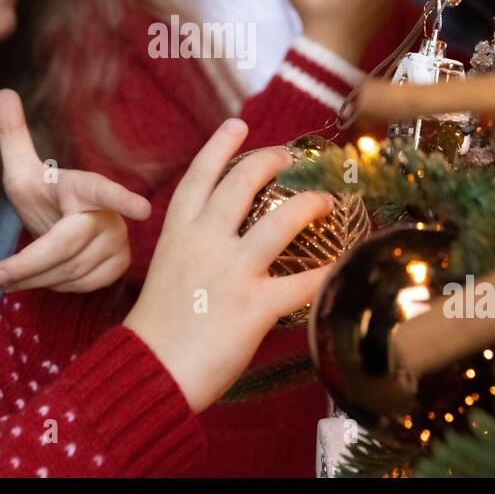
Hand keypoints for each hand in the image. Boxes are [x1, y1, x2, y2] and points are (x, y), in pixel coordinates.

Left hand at [0, 89, 150, 292]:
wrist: (63, 228)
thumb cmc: (43, 198)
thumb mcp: (23, 171)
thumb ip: (13, 135)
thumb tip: (1, 92)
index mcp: (84, 186)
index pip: (103, 191)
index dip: (122, 200)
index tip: (142, 209)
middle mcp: (108, 212)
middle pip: (67, 245)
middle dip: (30, 263)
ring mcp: (118, 240)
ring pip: (72, 272)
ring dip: (38, 277)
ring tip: (21, 270)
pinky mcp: (119, 265)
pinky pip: (82, 287)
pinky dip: (56, 285)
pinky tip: (48, 274)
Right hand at [123, 119, 335, 412]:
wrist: (150, 369)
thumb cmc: (157, 328)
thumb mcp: (167, 270)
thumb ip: (193, 247)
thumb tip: (223, 239)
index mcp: (177, 232)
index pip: (200, 176)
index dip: (220, 146)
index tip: (238, 124)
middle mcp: (204, 241)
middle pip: (242, 183)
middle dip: (271, 161)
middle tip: (291, 156)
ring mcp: (231, 271)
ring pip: (280, 221)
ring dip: (309, 205)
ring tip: (327, 199)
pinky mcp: (253, 305)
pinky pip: (302, 283)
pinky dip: (327, 272)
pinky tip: (343, 263)